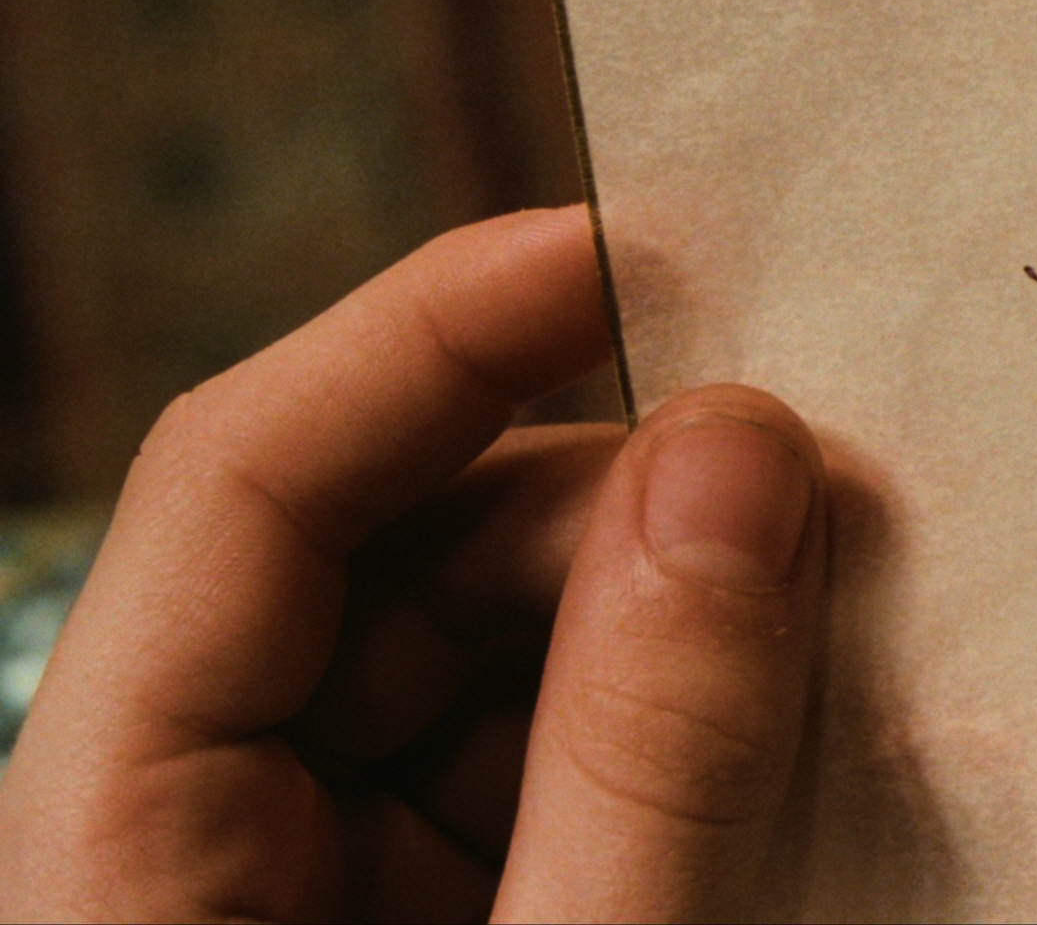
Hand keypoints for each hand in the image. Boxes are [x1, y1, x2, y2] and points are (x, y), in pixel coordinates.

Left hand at [0, 207, 830, 920]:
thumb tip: (732, 461)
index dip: (432, 335)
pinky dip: (683, 739)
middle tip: (814, 490)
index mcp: (110, 864)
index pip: (238, 485)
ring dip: (675, 621)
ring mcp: (307, 905)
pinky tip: (811, 731)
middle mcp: (184, 856)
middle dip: (617, 503)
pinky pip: (549, 782)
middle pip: (390, 561)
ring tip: (851, 629)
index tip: (629, 252)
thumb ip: (641, 760)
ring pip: (490, 664)